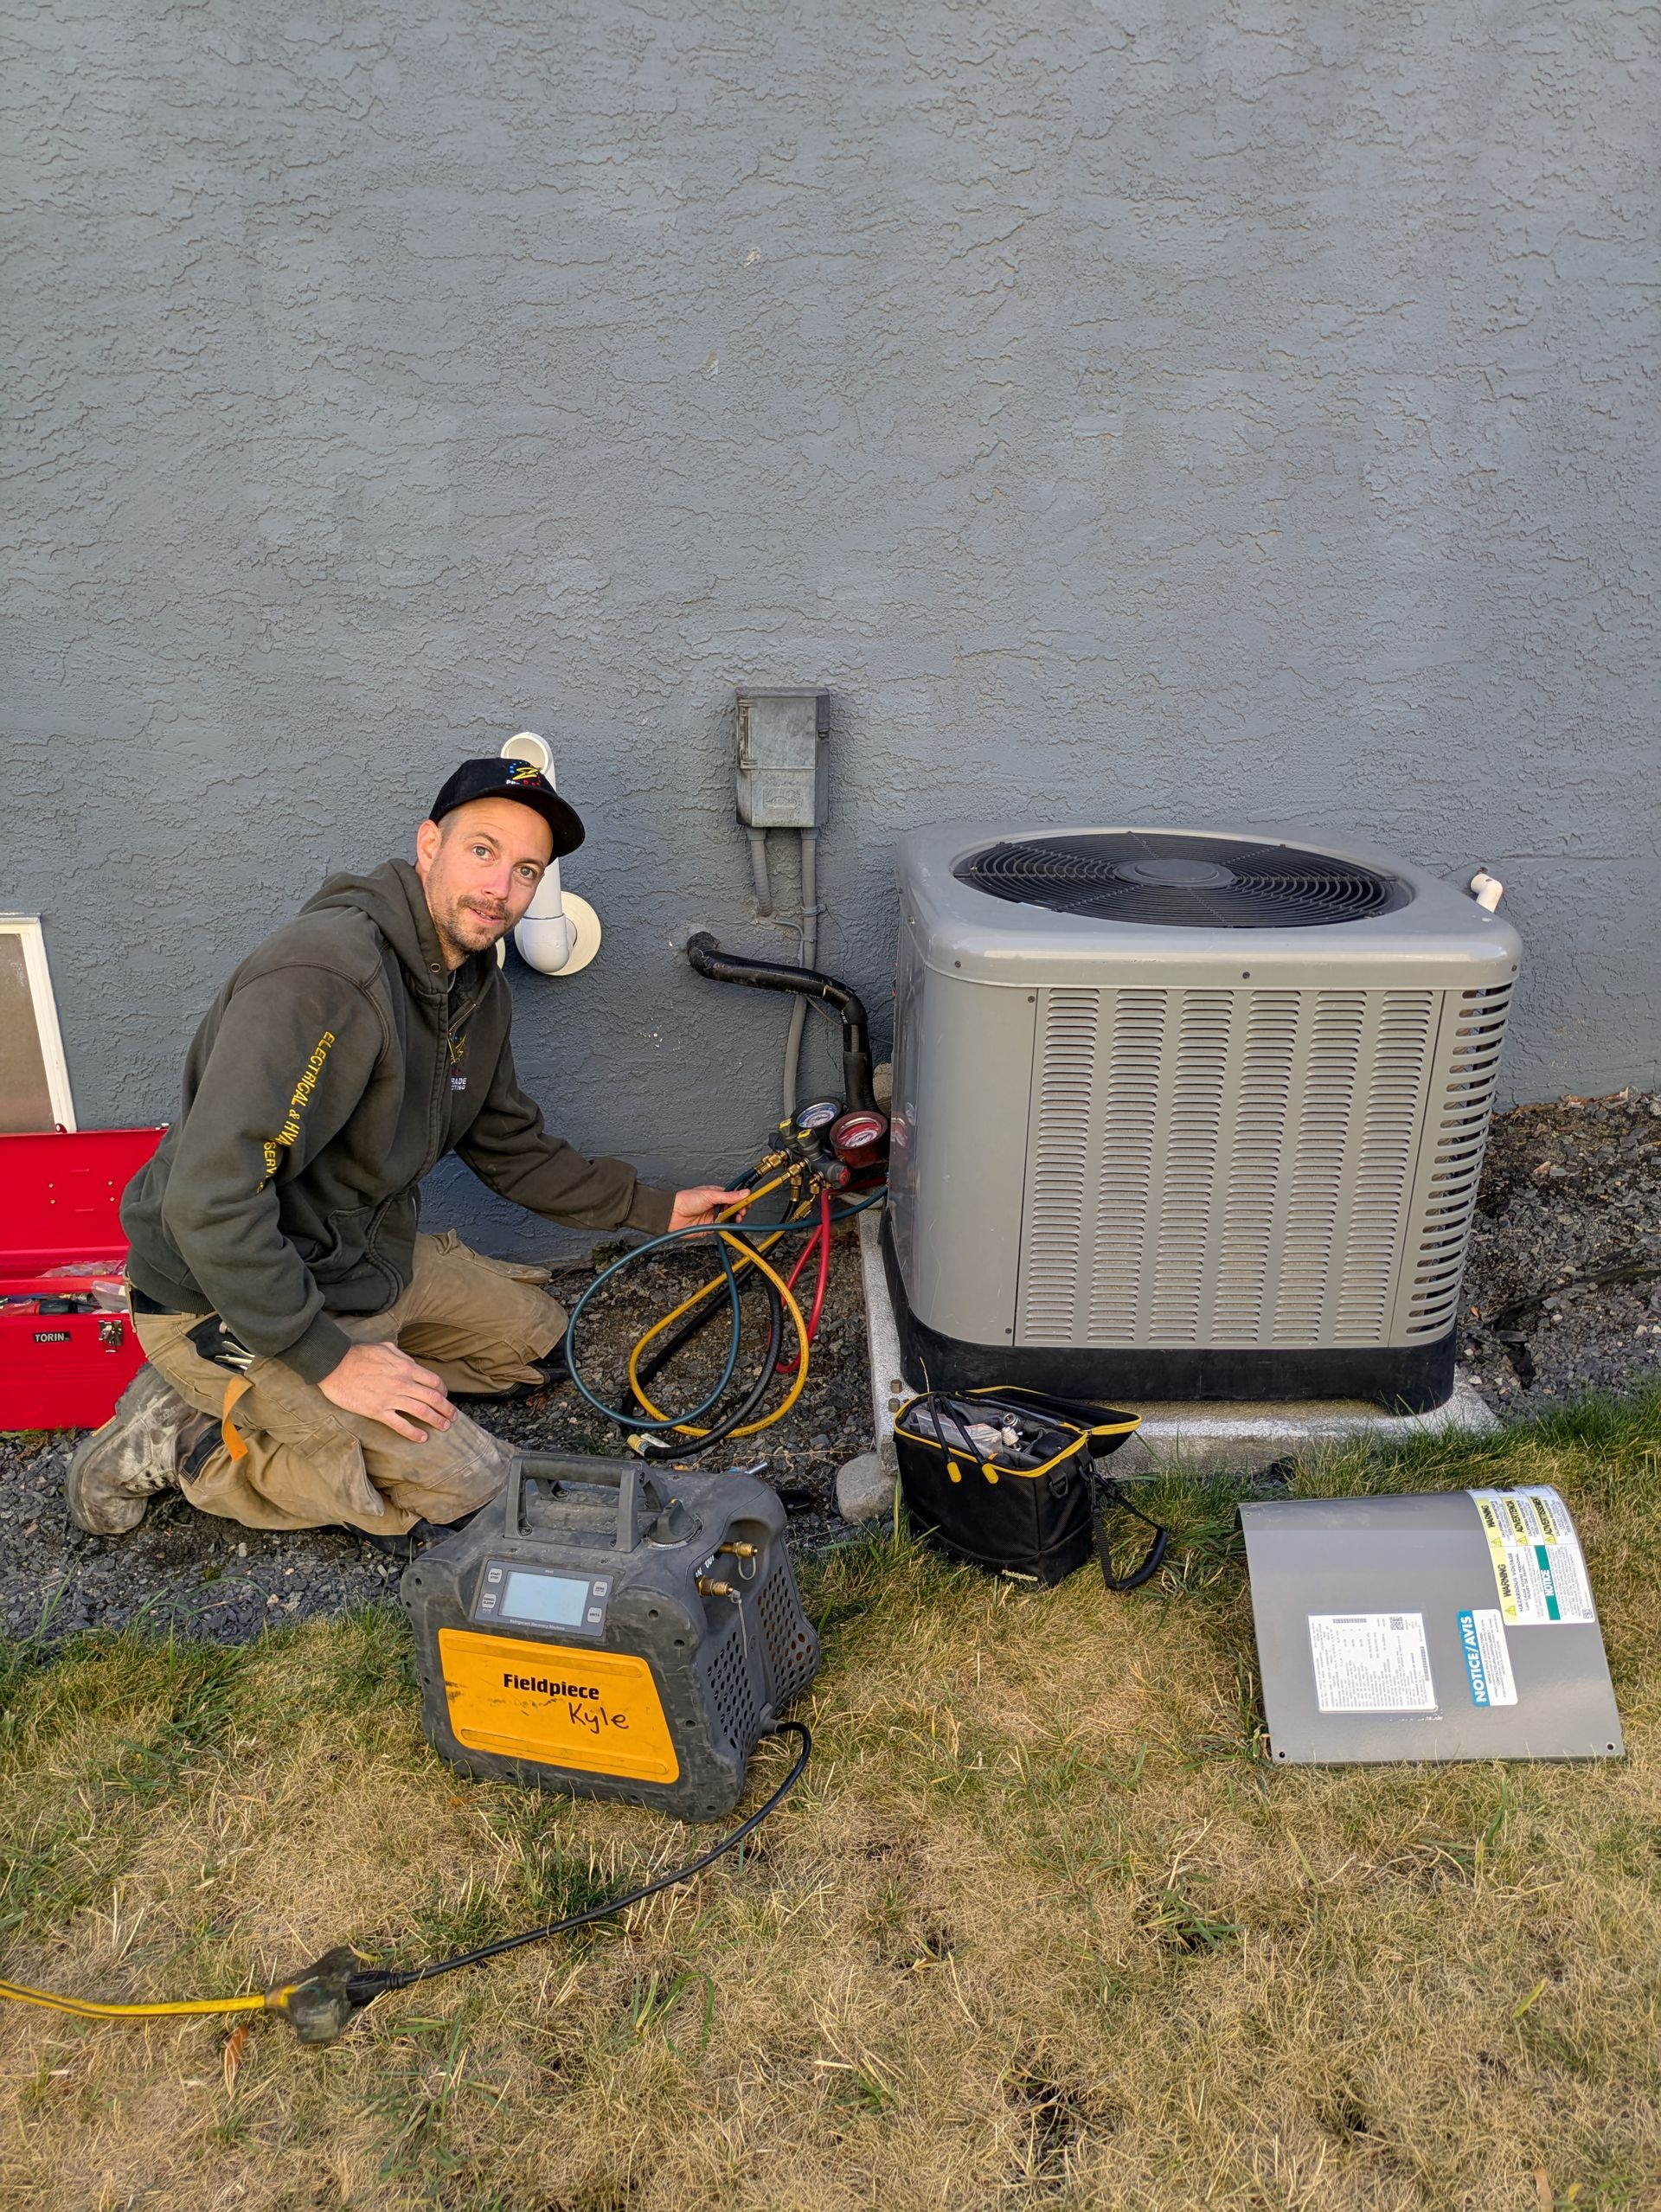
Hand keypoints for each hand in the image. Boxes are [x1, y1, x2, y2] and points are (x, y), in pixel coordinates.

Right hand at [319, 1342, 455, 1441]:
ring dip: (436, 1420)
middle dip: (446, 1409)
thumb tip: (413, 1364)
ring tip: (444, 1427)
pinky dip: (414, 1432)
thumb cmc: (359, 1354)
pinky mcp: (378, 1411)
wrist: (335, 1365)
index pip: (434, 1381)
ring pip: (421, 1412)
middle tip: (453, 1417)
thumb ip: (402, 1357)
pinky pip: (400, 1424)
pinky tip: (422, 1437)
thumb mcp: (386, 1348)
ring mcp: (391, 1398)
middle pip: (433, 1398)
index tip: (445, 1397)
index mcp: (406, 1367)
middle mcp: (403, 1383)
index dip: (443, 1391)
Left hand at [667, 1185, 750, 1232]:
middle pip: (733, 1208)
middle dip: (740, 1210)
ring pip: (729, 1219)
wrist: (673, 1214)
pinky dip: (727, 1227)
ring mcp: (713, 1216)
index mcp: (716, 1194)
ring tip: (736, 1218)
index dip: (741, 1200)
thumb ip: (729, 1196)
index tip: (748, 1202)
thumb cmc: (686, 1200)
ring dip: (734, 1219)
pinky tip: (728, 1224)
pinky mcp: (711, 1227)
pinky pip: (723, 1228)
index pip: (733, 1197)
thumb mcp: (710, 1195)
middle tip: (742, 1211)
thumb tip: (744, 1192)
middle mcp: (716, 1205)